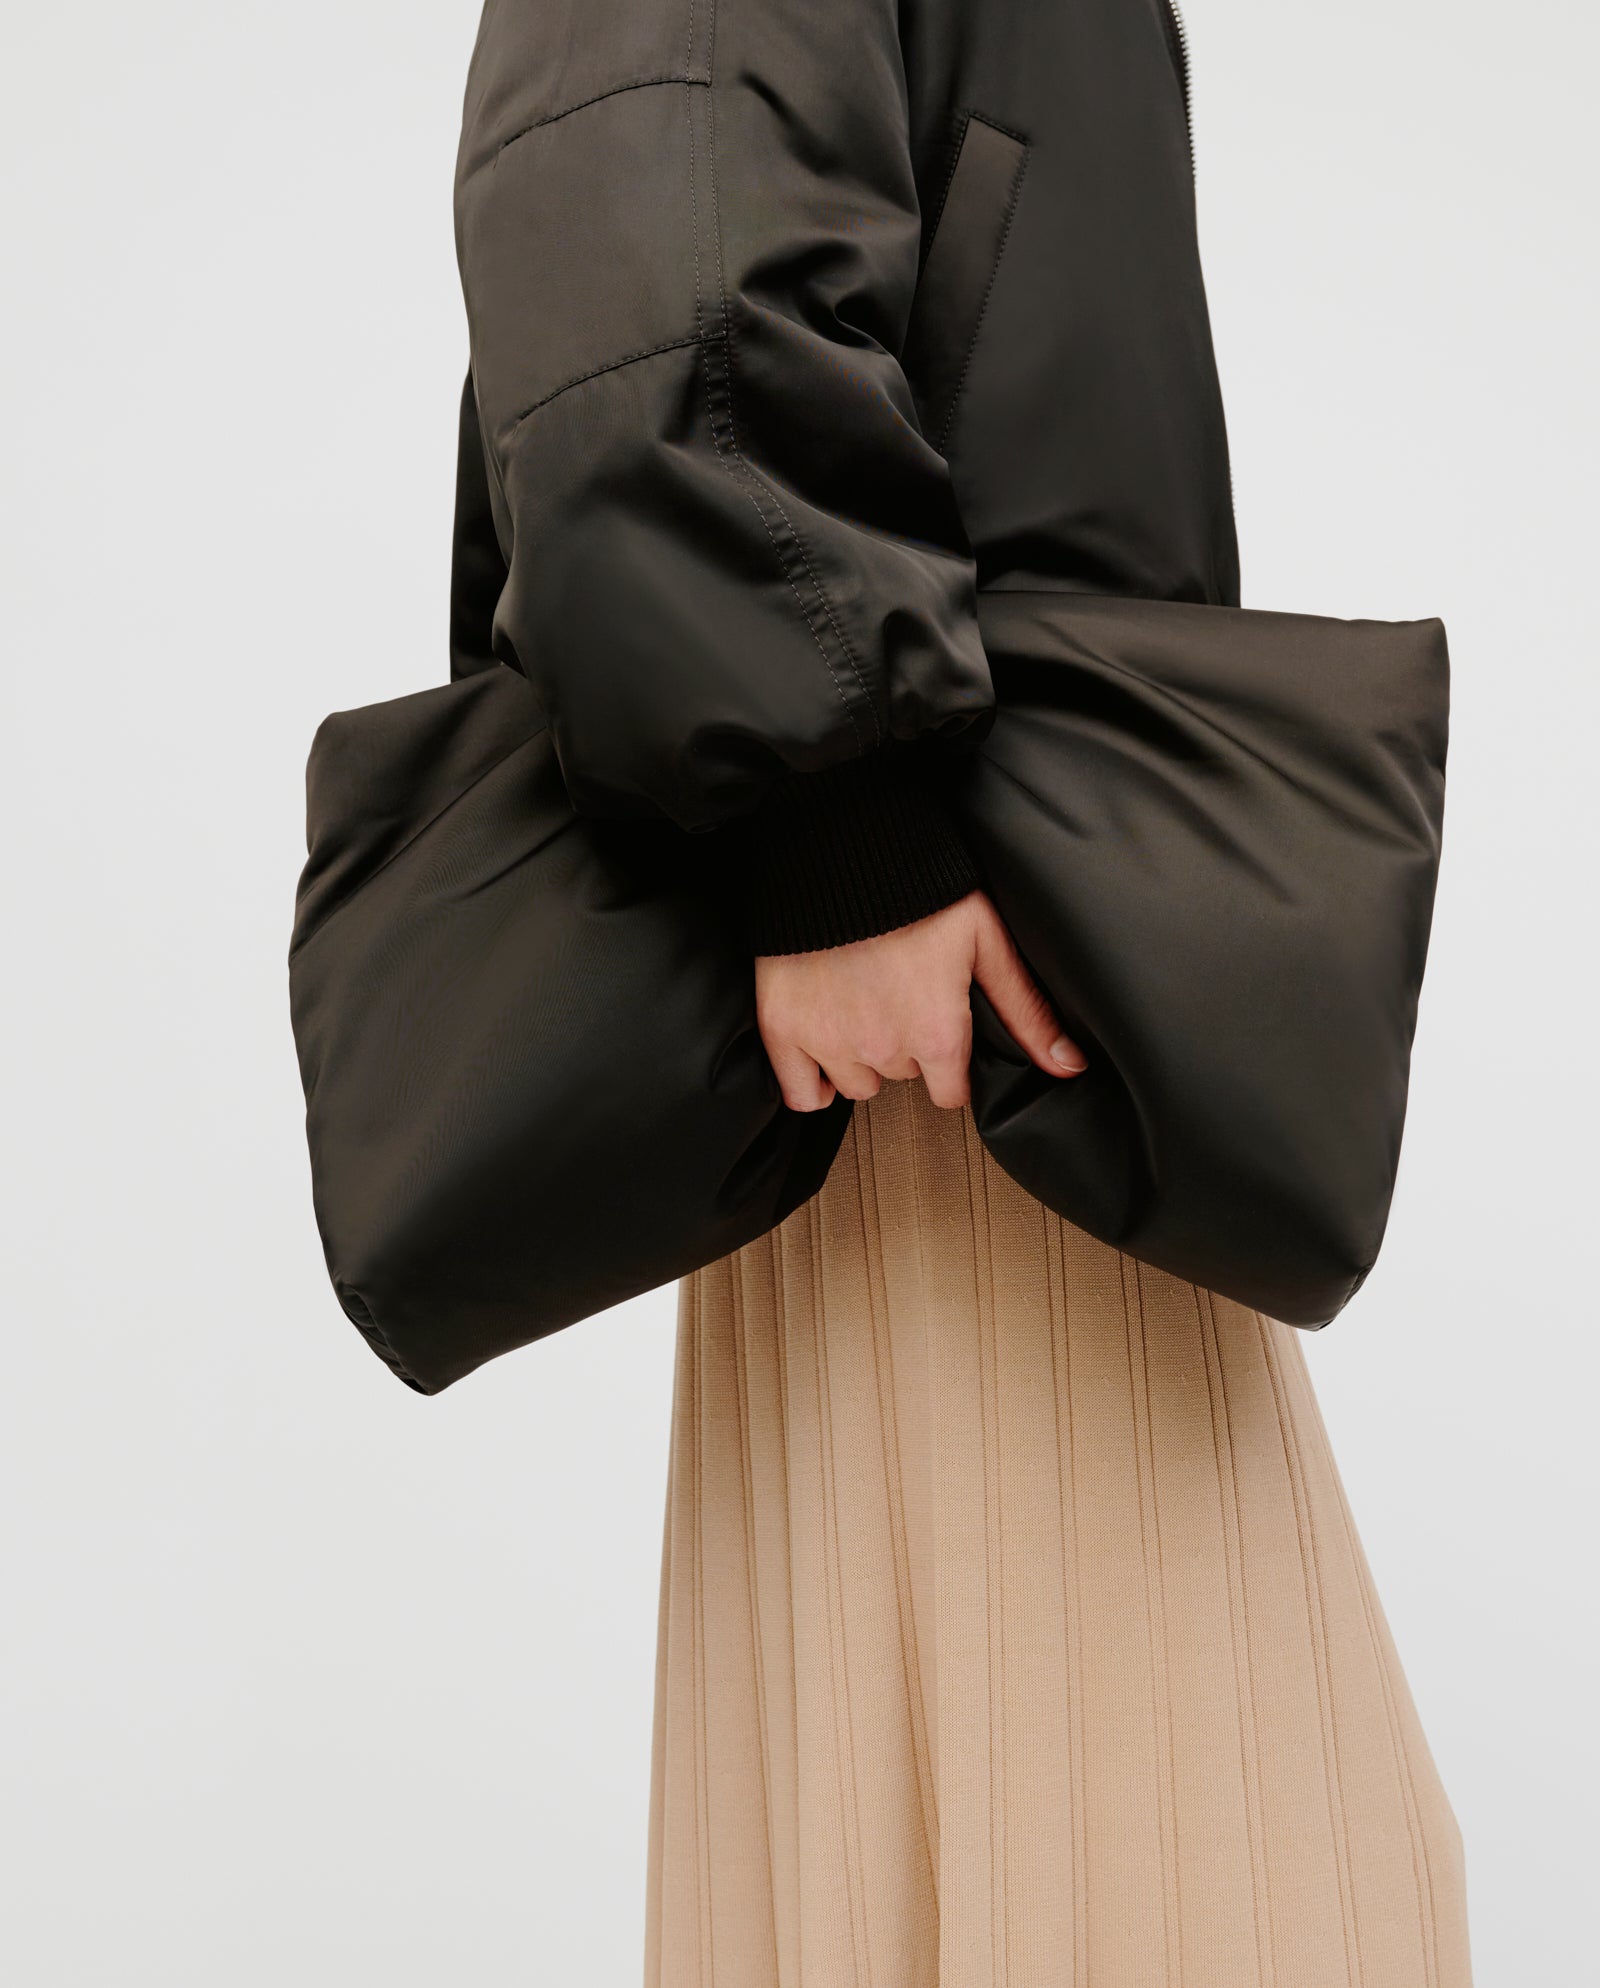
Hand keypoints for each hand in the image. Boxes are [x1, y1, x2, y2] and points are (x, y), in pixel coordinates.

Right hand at [756, 889, 1086, 1111]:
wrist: (838, 851)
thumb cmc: (919, 889)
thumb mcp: (985, 940)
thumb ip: (1025, 1010)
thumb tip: (1069, 1065)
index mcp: (937, 1034)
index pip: (950, 1092)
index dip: (951, 1062)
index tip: (941, 1028)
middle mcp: (883, 1050)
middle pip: (905, 1076)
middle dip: (908, 1045)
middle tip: (901, 993)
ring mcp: (829, 1042)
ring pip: (858, 1084)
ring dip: (863, 1055)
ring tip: (864, 1002)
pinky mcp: (783, 1028)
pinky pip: (801, 1093)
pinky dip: (814, 1080)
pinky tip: (826, 1046)